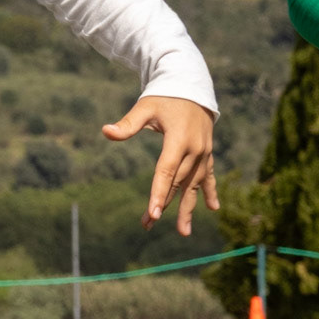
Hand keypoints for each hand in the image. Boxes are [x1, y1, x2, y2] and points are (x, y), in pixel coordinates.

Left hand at [101, 97, 217, 235]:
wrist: (191, 87)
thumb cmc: (165, 97)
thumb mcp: (145, 107)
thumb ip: (128, 123)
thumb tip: (105, 131)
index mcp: (179, 140)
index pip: (166, 171)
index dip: (158, 193)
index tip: (152, 213)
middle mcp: (194, 150)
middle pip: (177, 183)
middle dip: (163, 205)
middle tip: (148, 224)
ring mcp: (203, 153)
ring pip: (193, 185)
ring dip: (186, 208)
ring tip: (183, 232)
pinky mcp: (206, 154)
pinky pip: (208, 177)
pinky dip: (210, 192)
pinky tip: (213, 209)